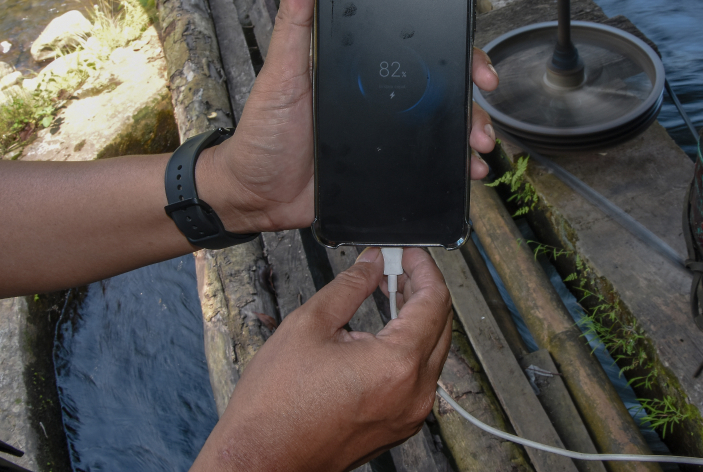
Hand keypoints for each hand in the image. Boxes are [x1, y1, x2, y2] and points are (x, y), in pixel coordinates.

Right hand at [190, 247, 452, 471]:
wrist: (261, 460)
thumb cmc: (275, 407)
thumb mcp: (309, 325)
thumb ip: (350, 286)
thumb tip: (373, 262)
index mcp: (397, 365)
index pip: (434, 301)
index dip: (423, 268)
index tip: (408, 252)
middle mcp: (414, 393)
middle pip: (441, 325)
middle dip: (421, 290)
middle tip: (396, 267)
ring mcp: (410, 414)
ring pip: (432, 352)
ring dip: (416, 318)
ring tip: (388, 292)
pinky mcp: (399, 426)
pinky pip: (418, 377)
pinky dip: (408, 348)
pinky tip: (383, 330)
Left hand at [199, 0, 499, 233]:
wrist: (259, 196)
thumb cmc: (264, 133)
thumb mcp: (282, 74)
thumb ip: (293, 23)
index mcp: (359, 63)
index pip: (408, 30)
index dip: (444, 11)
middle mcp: (381, 90)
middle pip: (441, 71)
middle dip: (473, 71)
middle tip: (484, 80)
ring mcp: (391, 126)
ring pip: (445, 114)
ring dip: (472, 121)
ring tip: (478, 137)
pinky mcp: (393, 161)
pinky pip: (433, 157)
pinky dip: (457, 161)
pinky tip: (470, 166)